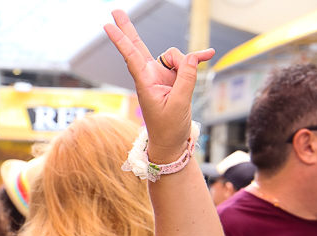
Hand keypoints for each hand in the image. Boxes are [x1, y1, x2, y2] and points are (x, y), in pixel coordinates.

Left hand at [104, 10, 214, 161]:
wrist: (171, 142)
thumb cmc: (169, 127)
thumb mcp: (179, 104)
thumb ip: (186, 78)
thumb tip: (192, 57)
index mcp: (144, 83)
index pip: (131, 56)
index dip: (121, 39)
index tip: (107, 25)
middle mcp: (150, 76)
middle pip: (137, 46)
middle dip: (128, 29)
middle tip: (115, 11)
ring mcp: (161, 75)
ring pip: (175, 55)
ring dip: (185, 64)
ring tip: (185, 86)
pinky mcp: (173, 77)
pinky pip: (186, 62)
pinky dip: (196, 59)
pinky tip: (208, 55)